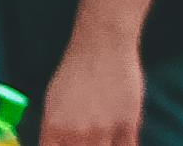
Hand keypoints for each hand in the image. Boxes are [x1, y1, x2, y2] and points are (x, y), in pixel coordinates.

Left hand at [36, 29, 143, 145]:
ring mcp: (103, 132)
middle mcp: (77, 133)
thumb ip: (55, 132)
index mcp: (54, 127)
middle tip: (85, 140)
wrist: (102, 45)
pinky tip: (117, 139)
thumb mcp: (54, 102)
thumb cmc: (75, 72)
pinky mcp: (128, 127)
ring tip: (100, 136)